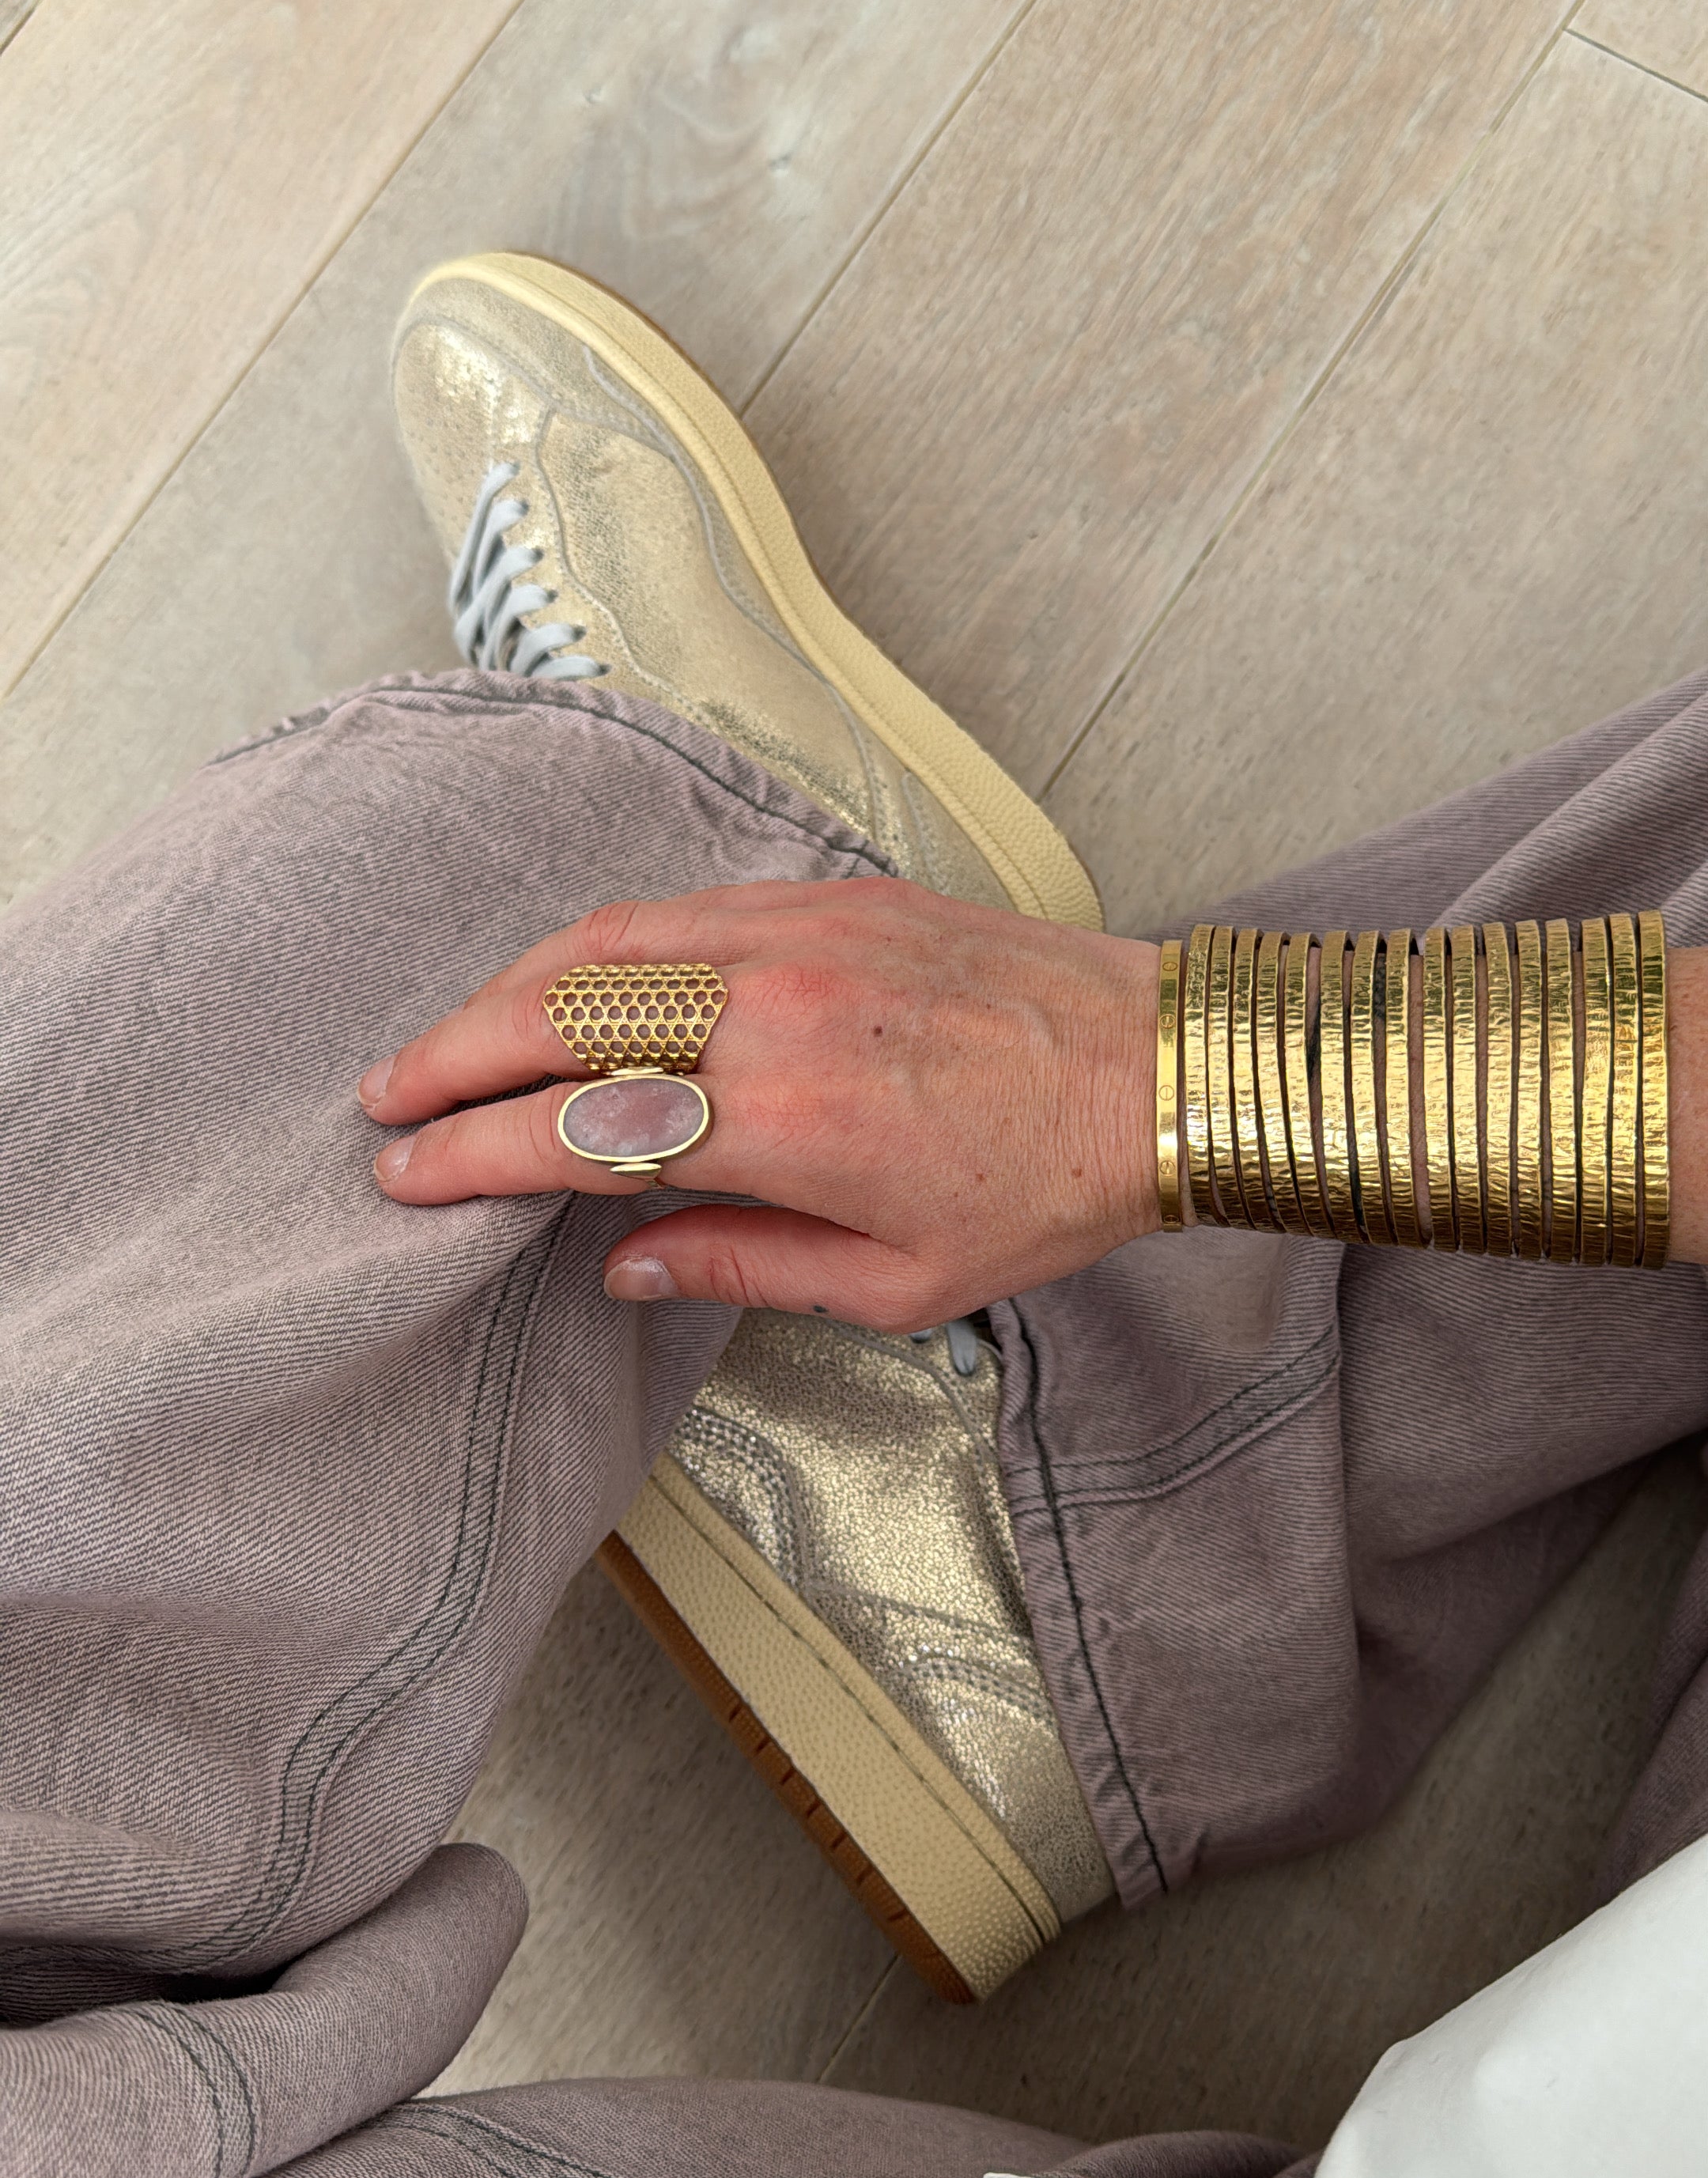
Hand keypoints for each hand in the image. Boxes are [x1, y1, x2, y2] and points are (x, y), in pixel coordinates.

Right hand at [358, 877, 1160, 1324]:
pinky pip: (676, 907)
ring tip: (450, 1042)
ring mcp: (798, 933)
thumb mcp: (898, 1282)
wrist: (1163, 1069)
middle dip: (453, 1058)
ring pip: (604, 942)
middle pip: (560, 1015)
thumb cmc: (1043, 1188)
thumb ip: (744, 1264)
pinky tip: (561, 975)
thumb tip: (623, 1262)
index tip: (409, 1176)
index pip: (578, 1129)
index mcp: (785, 1118)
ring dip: (507, 990)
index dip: (474, 1154)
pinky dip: (594, 941)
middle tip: (386, 1101)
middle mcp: (773, 1007)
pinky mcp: (829, 895)